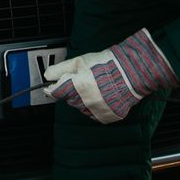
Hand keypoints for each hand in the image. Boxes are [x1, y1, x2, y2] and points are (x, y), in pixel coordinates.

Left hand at [42, 29, 178, 124]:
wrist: (131, 72)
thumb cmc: (107, 64)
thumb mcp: (80, 61)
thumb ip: (60, 69)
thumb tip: (47, 76)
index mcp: (78, 87)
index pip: (56, 92)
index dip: (53, 88)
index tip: (51, 87)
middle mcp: (87, 102)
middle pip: (69, 99)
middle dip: (72, 91)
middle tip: (83, 80)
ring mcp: (97, 111)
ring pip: (81, 108)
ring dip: (84, 99)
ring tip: (96, 86)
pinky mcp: (106, 117)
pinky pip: (94, 114)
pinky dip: (95, 107)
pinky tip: (103, 95)